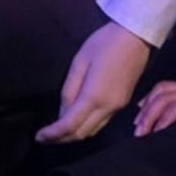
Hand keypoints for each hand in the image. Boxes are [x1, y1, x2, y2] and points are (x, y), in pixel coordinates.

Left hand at [35, 21, 151, 143]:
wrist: (136, 36)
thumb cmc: (105, 43)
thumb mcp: (80, 61)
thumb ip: (69, 89)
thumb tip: (62, 112)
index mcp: (94, 97)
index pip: (69, 125)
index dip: (52, 134)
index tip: (38, 137)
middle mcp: (108, 108)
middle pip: (82, 134)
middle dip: (62, 139)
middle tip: (45, 137)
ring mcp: (118, 108)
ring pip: (92, 131)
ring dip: (74, 135)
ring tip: (58, 132)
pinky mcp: (123, 103)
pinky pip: (101, 123)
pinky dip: (86, 127)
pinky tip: (77, 120)